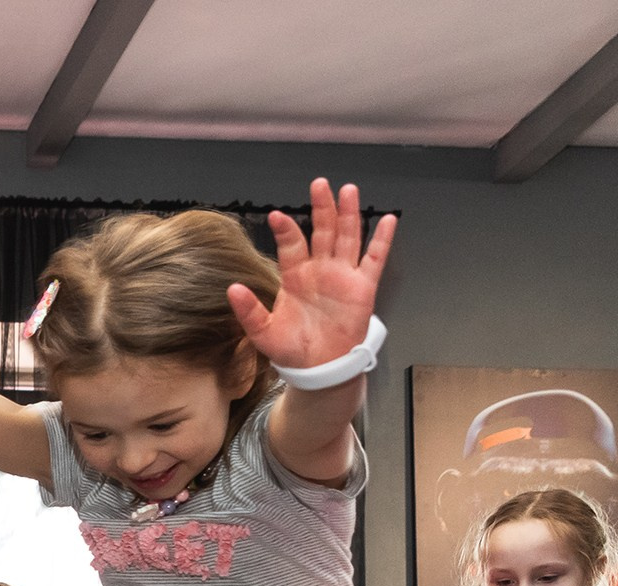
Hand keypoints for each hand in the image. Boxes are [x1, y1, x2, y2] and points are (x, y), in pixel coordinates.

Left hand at [228, 178, 395, 372]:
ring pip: (347, 237)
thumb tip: (231, 289)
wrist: (318, 367)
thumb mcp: (263, 332)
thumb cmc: (291, 348)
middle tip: (319, 184)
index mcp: (295, 276)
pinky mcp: (363, 286)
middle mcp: (320, 269)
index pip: (292, 246)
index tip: (277, 216)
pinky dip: (381, 240)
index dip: (286, 231)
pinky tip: (386, 220)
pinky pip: (374, 259)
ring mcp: (342, 275)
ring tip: (348, 190)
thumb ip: (248, 311)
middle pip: (322, 231)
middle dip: (322, 208)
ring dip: (348, 214)